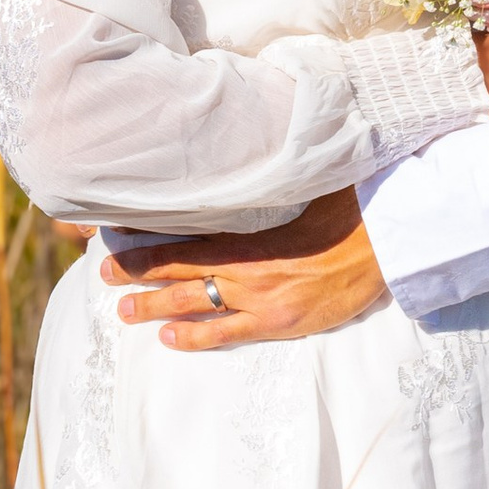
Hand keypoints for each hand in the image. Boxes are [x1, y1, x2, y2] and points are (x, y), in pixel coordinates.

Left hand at [101, 186, 387, 349]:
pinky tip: (170, 337)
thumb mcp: (305, 185)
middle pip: (178, 268)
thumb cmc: (348, 210)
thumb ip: (271, 180)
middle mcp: (245, 266)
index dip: (146, 236)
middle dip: (137, 272)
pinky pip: (227, 333)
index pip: (182, 234)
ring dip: (154, 307)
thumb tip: (252, 151)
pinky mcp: (278, 323)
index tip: (116, 234)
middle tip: (104, 273)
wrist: (384, 246)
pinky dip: (195, 336)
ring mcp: (259, 298)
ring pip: (193, 303)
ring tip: (124, 311)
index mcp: (248, 230)